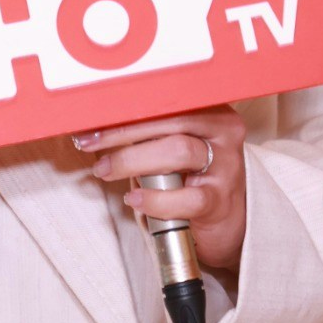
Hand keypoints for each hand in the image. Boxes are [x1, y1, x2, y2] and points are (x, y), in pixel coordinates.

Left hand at [74, 106, 246, 272]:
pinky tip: (134, 199)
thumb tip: (99, 125)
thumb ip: (150, 133)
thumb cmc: (193, 177)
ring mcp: (225, 165)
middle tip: (90, 145)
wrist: (232, 221)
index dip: (127, 108)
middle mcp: (221, 131)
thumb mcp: (176, 146)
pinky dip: (155, 199)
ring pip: (177, 151)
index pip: (166, 100)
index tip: (93, 120)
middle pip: (170, 122)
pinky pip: (187, 197)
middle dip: (122, 133)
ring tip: (105, 170)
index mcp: (210, 109)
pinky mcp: (221, 200)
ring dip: (132, 161)